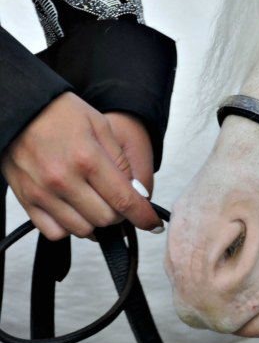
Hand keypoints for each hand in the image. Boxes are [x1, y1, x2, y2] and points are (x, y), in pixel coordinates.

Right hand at [1, 92, 162, 240]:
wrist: (22, 110)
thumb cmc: (62, 114)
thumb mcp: (101, 126)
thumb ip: (120, 161)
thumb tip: (137, 192)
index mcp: (87, 158)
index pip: (124, 200)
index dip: (143, 216)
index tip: (153, 223)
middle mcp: (64, 180)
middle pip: (106, 218)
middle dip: (120, 213)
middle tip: (118, 200)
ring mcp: (43, 193)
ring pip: (82, 229)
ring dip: (96, 222)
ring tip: (96, 202)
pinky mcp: (27, 201)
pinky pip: (55, 232)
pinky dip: (70, 227)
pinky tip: (75, 210)